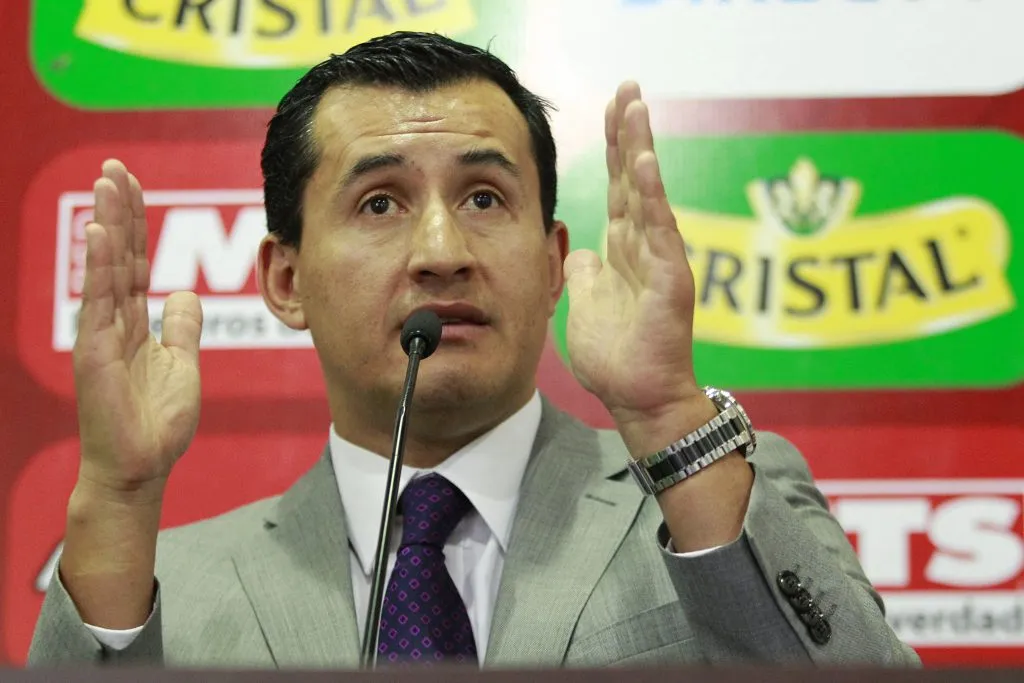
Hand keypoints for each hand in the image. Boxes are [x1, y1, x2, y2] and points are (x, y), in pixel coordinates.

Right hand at [73, 159, 203, 494]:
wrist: (142, 465)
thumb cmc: (158, 421)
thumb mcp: (182, 363)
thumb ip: (182, 327)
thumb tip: (184, 293)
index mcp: (135, 322)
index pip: (135, 261)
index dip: (135, 223)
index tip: (131, 183)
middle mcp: (114, 321)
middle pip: (118, 255)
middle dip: (119, 210)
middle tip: (115, 167)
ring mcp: (101, 334)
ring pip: (106, 269)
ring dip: (107, 225)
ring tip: (106, 183)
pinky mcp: (94, 352)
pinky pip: (98, 302)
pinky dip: (98, 266)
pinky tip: (99, 233)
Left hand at [563, 83, 709, 451]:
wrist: (639, 398)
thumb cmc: (616, 358)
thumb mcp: (585, 305)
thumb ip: (583, 273)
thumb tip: (579, 249)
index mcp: (622, 251)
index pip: (616, 188)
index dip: (612, 149)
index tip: (610, 109)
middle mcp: (644, 247)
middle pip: (632, 178)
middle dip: (628, 132)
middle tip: (627, 87)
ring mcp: (660, 260)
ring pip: (647, 193)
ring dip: (639, 149)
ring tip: (636, 106)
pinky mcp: (669, 279)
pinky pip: (659, 230)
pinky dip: (651, 195)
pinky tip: (642, 162)